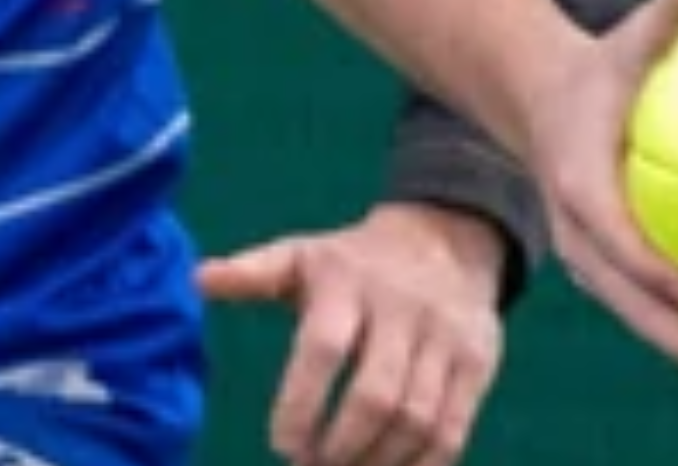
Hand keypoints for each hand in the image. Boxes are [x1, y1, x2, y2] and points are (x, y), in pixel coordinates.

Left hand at [198, 199, 505, 464]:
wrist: (449, 235)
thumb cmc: (354, 263)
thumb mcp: (305, 256)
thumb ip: (254, 273)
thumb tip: (198, 278)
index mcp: (351, 283)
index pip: (325, 348)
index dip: (301, 405)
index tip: (281, 444)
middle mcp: (406, 306)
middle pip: (376, 395)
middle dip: (340, 447)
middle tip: (313, 464)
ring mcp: (448, 334)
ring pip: (416, 419)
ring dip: (375, 461)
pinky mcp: (478, 358)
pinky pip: (453, 428)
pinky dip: (419, 465)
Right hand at [523, 0, 677, 397]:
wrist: (546, 106)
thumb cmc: (604, 66)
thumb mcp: (633, 28)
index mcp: (583, 191)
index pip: (614, 240)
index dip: (651, 270)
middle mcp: (591, 248)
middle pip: (641, 315)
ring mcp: (608, 274)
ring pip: (661, 337)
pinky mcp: (628, 282)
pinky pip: (675, 324)